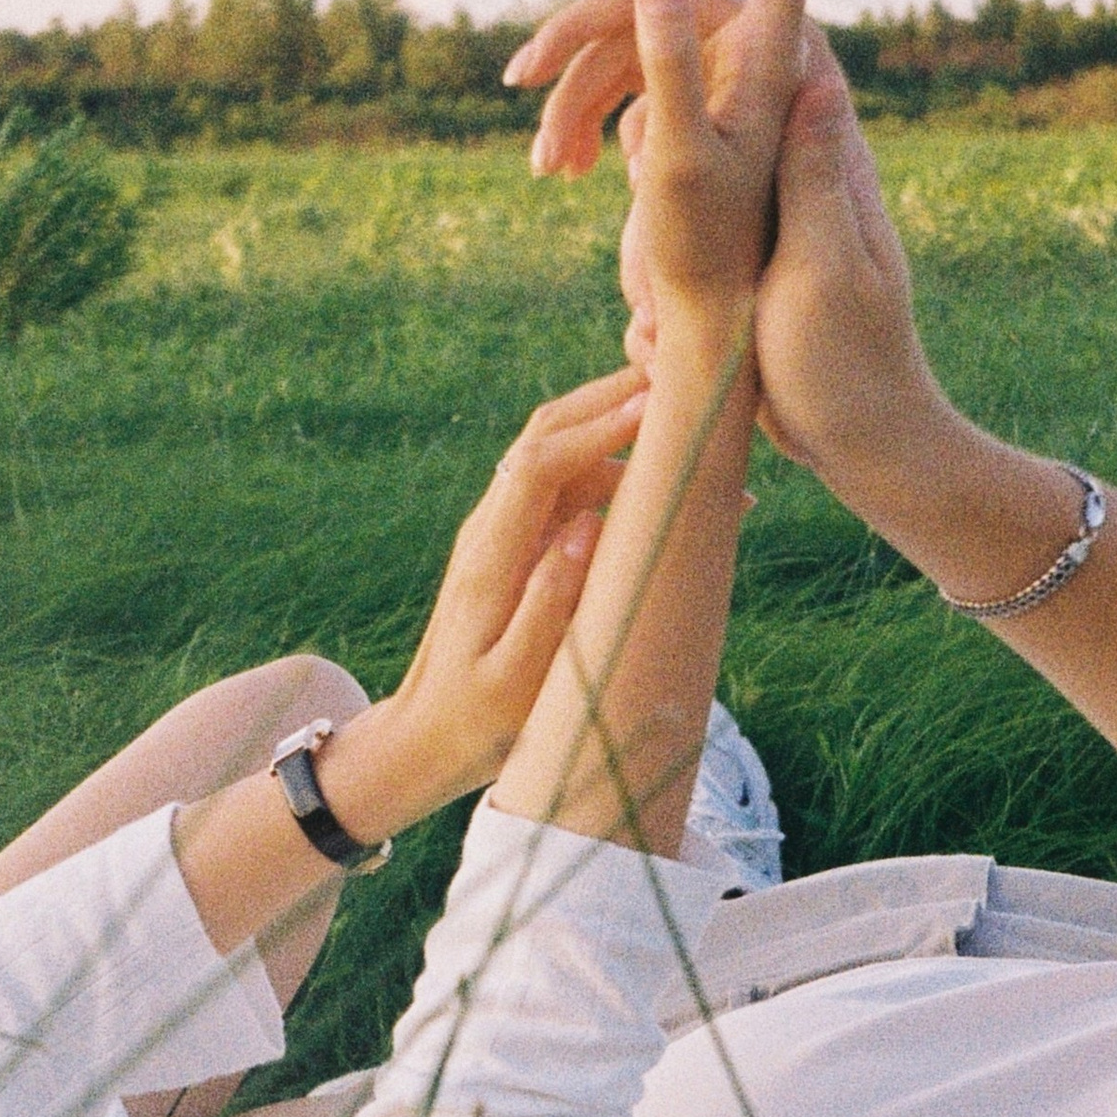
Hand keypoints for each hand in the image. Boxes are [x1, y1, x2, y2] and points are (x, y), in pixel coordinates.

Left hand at [318, 368, 644, 841]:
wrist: (424, 739)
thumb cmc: (477, 723)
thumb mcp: (514, 680)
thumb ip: (548, 604)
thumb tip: (586, 527)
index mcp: (490, 555)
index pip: (542, 461)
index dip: (601, 426)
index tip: (660, 406)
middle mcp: (492, 528)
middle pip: (548, 433)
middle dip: (613, 397)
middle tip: (684, 377)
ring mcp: (503, 532)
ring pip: (561, 453)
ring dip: (621, 429)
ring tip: (692, 429)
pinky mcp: (518, 546)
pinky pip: (568, 487)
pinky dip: (616, 471)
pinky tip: (663, 484)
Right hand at [510, 0, 805, 324]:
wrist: (735, 351)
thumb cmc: (714, 264)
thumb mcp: (683, 164)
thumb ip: (673, 63)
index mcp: (783, 62)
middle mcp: (760, 64)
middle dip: (580, 40)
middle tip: (517, 80)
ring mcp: (723, 91)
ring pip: (628, 48)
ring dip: (572, 99)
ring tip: (545, 171)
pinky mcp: (692, 123)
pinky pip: (627, 91)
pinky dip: (585, 123)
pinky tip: (560, 176)